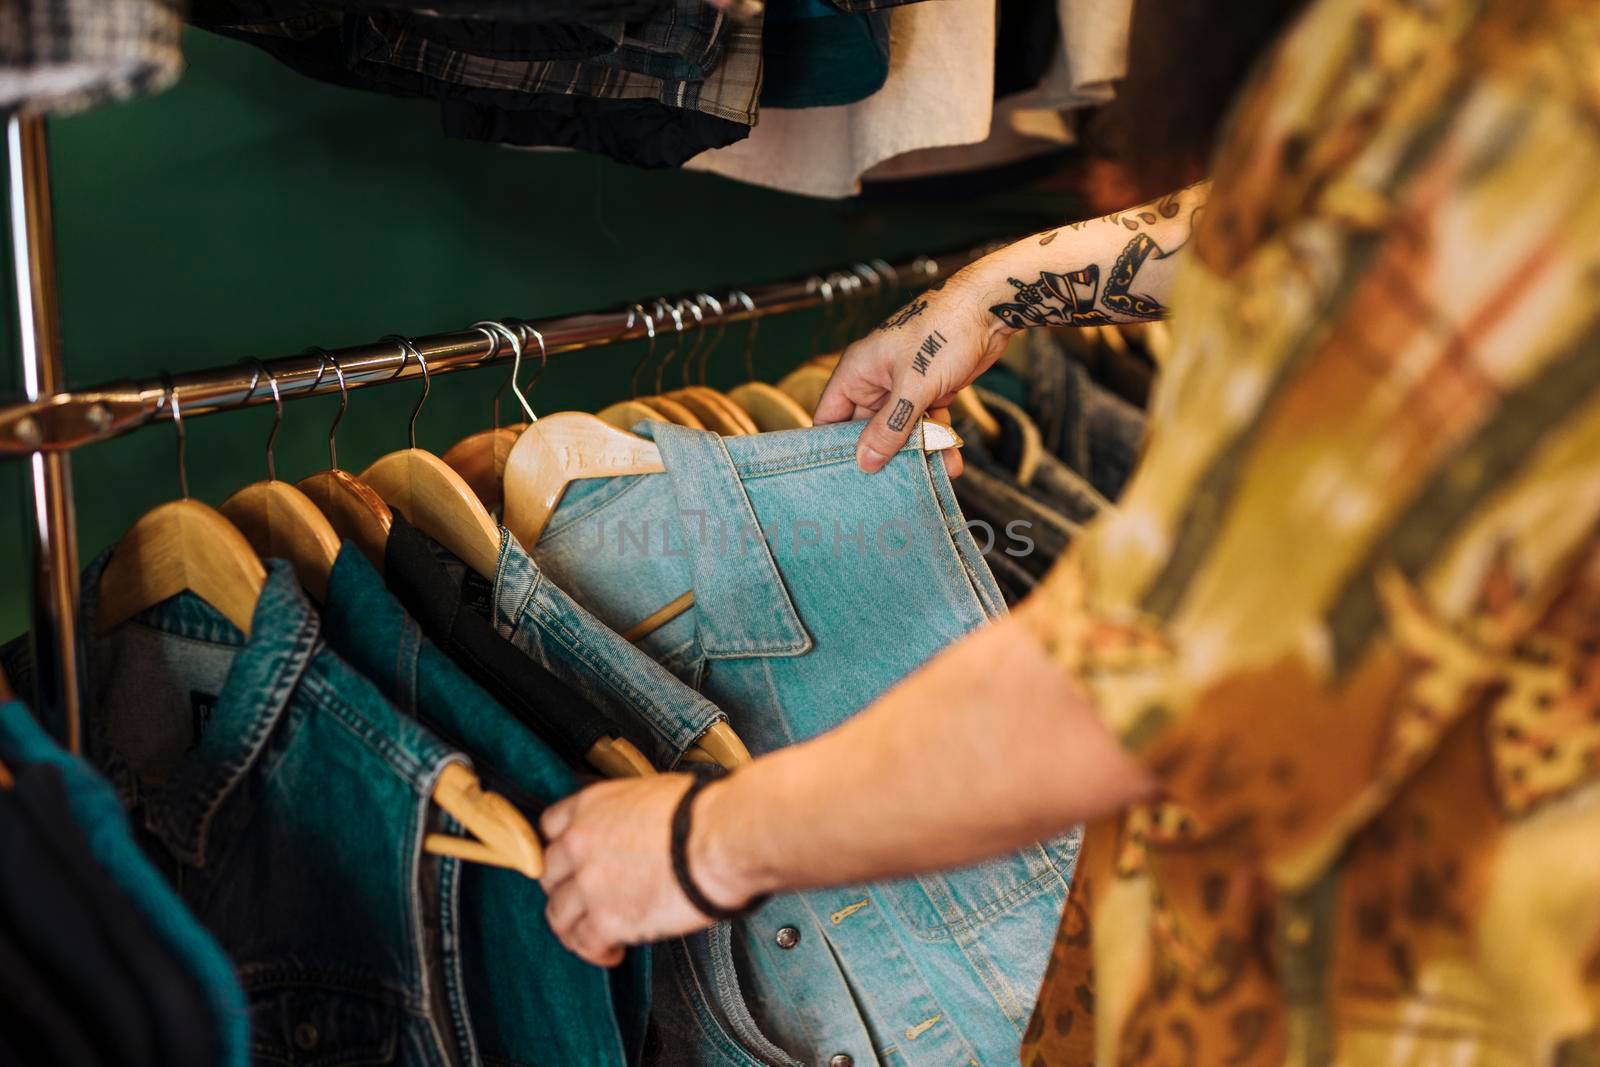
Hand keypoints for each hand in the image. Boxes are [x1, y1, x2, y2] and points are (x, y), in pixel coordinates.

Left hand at [539, 774, 749, 966]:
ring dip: (575, 927)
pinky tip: (613, 952)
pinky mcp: (605, 920)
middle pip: (548, 874)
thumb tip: (639, 826)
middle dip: (565, 889)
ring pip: (558, 915)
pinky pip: (584, 943)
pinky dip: (596, 952)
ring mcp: (588, 883)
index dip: (562, 848)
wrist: (719, 839)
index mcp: (590, 806)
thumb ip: (627, 813)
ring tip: (594, 935)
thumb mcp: (652, 793)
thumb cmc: (702, 813)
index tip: (573, 862)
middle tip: (585, 901)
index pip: (549, 827)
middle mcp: (579, 843)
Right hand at [814, 267, 1012, 474]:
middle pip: (868, 429)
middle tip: (885, 489)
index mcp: (857, 371)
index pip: (829, 415)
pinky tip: (952, 460)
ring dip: (916, 453)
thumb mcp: (913, 387)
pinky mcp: (930, 390)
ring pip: (902, 430)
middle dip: (880, 456)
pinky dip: (938, 440)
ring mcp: (904, 386)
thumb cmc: (943, 333)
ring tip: (929, 477)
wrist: (990, 309)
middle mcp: (876, 380)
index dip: (830, 446)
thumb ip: (889, 427)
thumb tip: (865, 462)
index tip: (837, 479)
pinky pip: (927, 423)